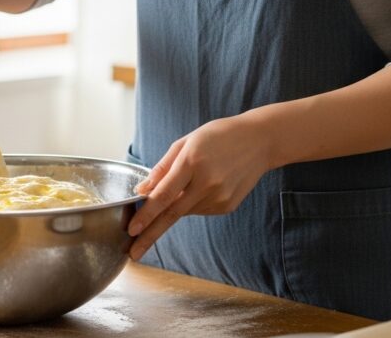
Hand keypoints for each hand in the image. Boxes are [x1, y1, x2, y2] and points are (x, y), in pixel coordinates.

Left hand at [127, 112, 277, 260]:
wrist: (259, 142)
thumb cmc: (218, 137)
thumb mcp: (186, 142)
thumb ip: (162, 168)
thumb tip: (142, 190)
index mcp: (192, 162)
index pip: (163, 195)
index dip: (146, 215)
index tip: (131, 230)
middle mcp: (206, 183)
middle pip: (171, 214)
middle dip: (149, 235)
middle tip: (133, 253)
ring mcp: (219, 197)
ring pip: (184, 211)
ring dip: (176, 205)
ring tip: (192, 181)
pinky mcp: (227, 206)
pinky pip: (199, 210)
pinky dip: (193, 202)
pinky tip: (205, 185)